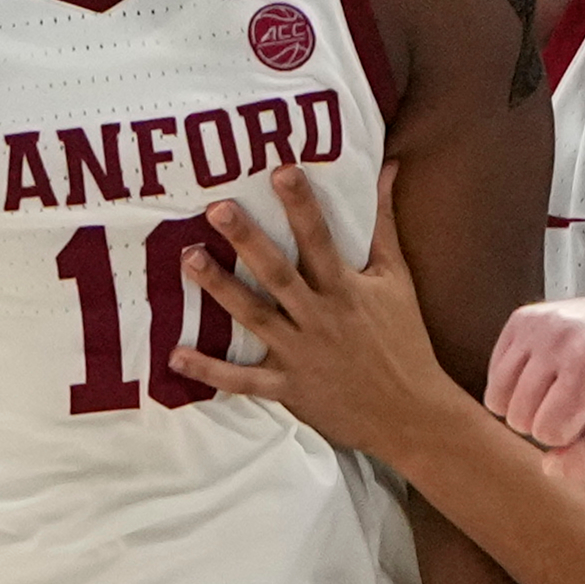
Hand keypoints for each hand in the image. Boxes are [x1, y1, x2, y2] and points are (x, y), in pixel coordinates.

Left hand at [166, 162, 465, 466]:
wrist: (411, 414)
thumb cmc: (404, 339)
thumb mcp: (397, 278)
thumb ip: (384, 222)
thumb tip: (387, 169)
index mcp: (346, 289)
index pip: (321, 239)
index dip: (302, 205)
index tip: (281, 171)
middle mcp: (320, 318)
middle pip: (278, 274)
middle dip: (248, 240)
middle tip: (216, 209)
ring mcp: (300, 354)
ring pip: (254, 317)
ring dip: (220, 289)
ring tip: (189, 259)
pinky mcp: (288, 388)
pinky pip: (243, 381)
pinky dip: (209, 372)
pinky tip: (174, 356)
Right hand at [485, 287, 584, 481]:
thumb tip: (550, 467)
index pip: (547, 431)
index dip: (568, 435)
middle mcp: (556, 338)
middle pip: (518, 416)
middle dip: (544, 421)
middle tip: (573, 404)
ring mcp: (534, 325)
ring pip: (497, 397)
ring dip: (524, 405)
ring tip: (555, 391)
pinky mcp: (520, 318)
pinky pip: (494, 373)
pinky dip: (514, 384)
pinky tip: (544, 375)